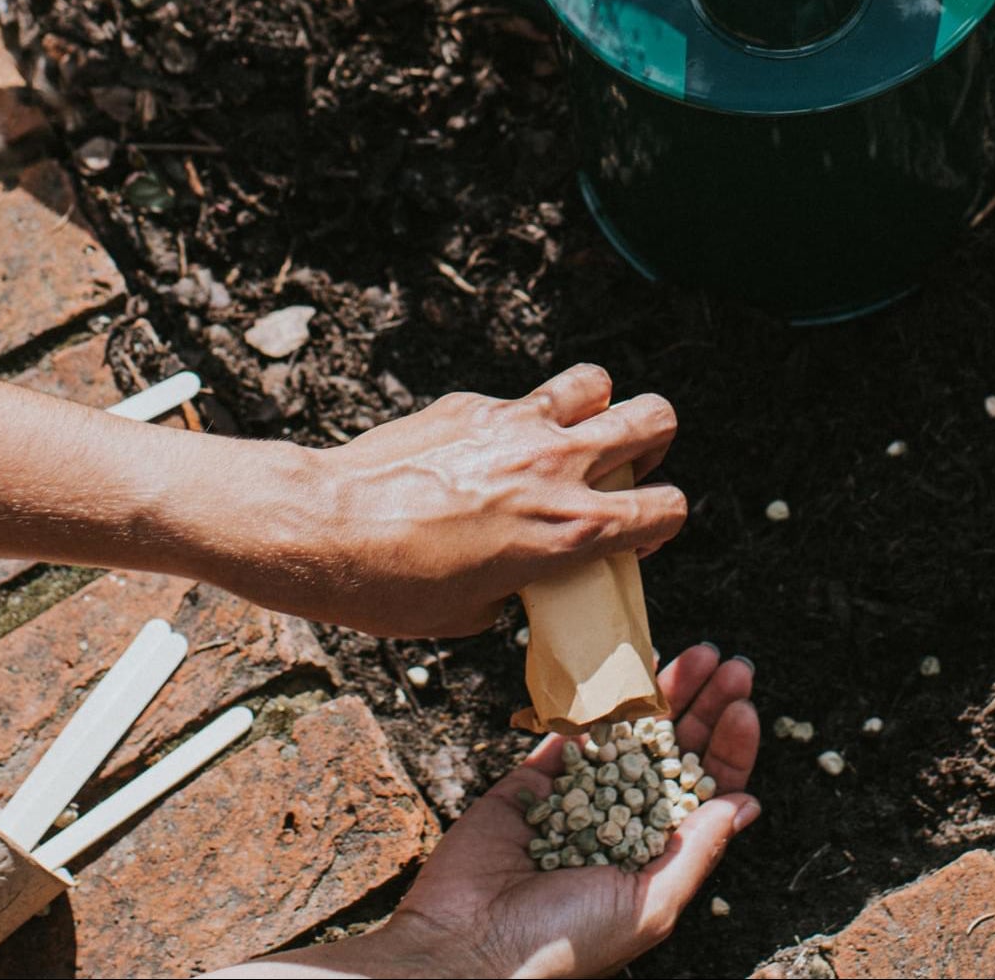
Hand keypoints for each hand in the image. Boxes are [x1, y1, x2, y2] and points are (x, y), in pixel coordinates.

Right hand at [213, 647, 761, 977]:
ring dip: (661, 694)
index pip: (706, 792)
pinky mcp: (531, 782)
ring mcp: (578, 799)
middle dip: (704, 707)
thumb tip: (745, 804)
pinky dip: (595, 701)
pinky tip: (624, 671)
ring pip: (629, 734)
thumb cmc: (566, 943)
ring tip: (694, 654)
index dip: (729, 749)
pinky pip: (567, 733)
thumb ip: (694, 852)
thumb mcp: (649, 906)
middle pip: (674, 753)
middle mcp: (624, 824)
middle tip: (731, 666)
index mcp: (657, 858)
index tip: (744, 708)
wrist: (470, 944)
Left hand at [287, 364, 684, 636]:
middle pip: (655, 416)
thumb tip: (523, 571)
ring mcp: (514, 425)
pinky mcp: (470, 405)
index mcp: (571, 530)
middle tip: (617, 467)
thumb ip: (524, 579)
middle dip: (649, 442)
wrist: (326, 528)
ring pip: (595, 382)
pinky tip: (476, 454)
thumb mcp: (475, 612)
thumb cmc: (394, 587)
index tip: (634, 532)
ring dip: (595, 407)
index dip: (660, 521)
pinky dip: (513, 422)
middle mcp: (556, 466)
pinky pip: (516, 401)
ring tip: (566, 437)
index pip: (668, 506)